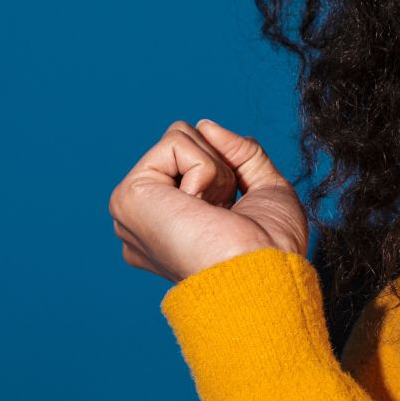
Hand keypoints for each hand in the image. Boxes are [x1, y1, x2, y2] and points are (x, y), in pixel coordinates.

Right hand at [108, 118, 308, 284]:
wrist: (262, 276)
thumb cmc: (270, 250)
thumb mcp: (266, 190)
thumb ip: (241, 153)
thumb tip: (206, 125)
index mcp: (169, 225)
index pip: (193, 162)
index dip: (227, 176)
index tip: (233, 216)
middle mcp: (145, 219)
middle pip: (184, 144)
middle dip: (220, 167)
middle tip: (224, 212)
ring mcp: (132, 208)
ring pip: (179, 137)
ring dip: (214, 170)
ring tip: (213, 211)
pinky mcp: (129, 196)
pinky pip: (176, 142)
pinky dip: (205, 170)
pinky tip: (200, 208)